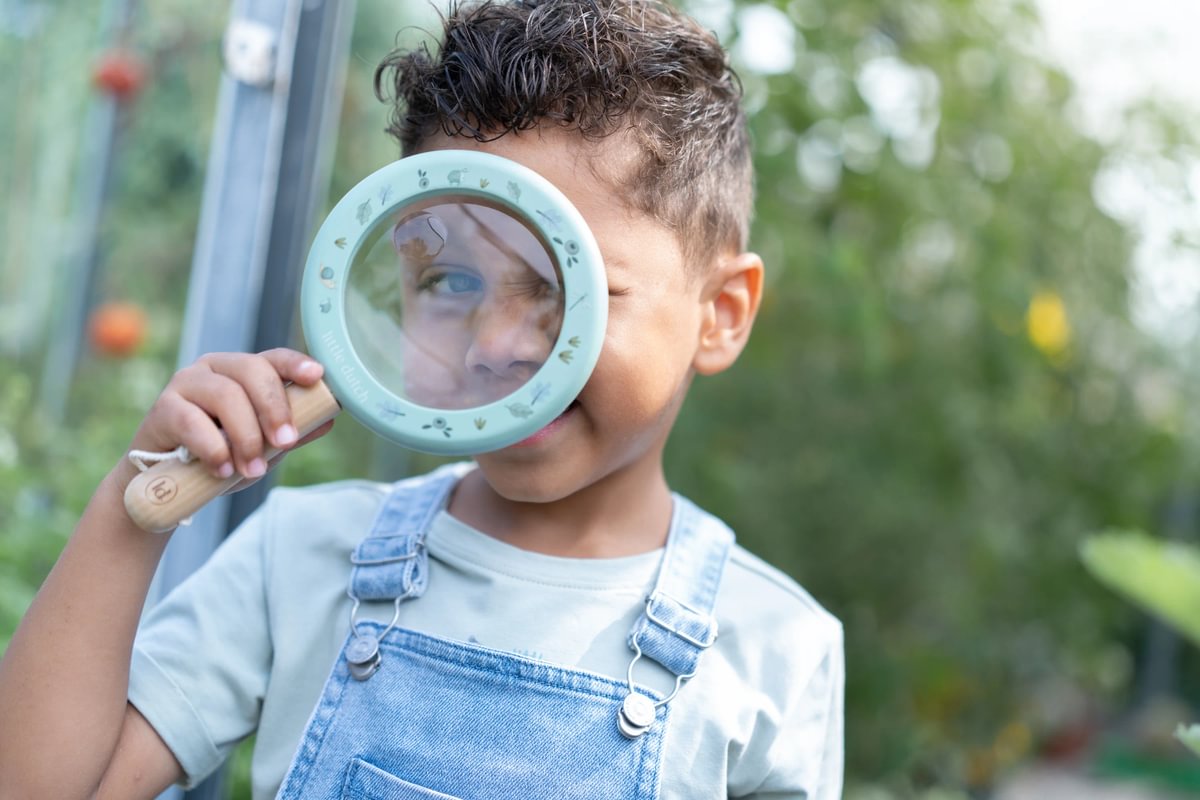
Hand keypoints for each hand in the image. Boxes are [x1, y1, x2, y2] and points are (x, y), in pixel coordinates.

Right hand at [126, 349, 333, 486]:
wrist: (166, 483)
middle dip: (274, 409)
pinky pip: (193, 421)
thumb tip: (328, 420)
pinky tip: (222, 469)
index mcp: (242, 372)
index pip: (273, 358)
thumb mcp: (262, 447)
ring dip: (246, 436)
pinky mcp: (163, 409)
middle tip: (286, 444)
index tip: (316, 376)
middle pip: (252, 371)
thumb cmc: (219, 456)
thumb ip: (290, 432)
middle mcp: (214, 369)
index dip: (295, 364)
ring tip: (252, 468)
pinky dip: (213, 448)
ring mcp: (186, 384)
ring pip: (226, 395)